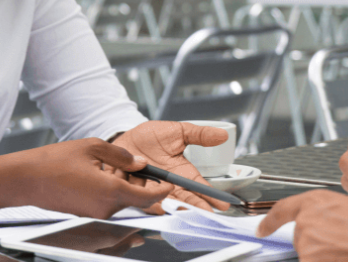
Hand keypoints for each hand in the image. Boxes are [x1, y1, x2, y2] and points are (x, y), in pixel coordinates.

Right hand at [0, 138, 171, 217]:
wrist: (25, 180)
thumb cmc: (54, 162)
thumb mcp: (93, 147)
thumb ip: (121, 155)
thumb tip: (140, 163)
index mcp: (110, 191)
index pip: (148, 199)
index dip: (163, 193)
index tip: (170, 185)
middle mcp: (105, 209)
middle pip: (136, 204)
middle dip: (145, 191)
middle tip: (146, 174)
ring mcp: (94, 216)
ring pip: (122, 207)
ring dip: (127, 193)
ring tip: (121, 174)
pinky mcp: (85, 217)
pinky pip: (107, 210)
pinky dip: (112, 198)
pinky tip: (104, 181)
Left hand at [113, 121, 230, 211]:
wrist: (124, 136)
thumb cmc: (152, 136)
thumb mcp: (178, 132)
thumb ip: (199, 135)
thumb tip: (223, 134)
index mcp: (180, 173)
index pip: (197, 186)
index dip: (209, 195)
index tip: (222, 204)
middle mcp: (166, 185)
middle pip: (183, 199)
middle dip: (195, 208)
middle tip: (206, 215)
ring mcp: (149, 189)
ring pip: (162, 201)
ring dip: (173, 207)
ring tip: (182, 210)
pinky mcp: (130, 190)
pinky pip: (139, 198)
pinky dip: (148, 203)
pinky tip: (157, 206)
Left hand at [257, 190, 347, 261]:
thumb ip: (327, 215)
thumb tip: (319, 226)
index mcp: (317, 200)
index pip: (282, 209)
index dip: (269, 222)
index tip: (262, 229)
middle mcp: (306, 218)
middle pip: (300, 238)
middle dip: (315, 244)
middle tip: (340, 245)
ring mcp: (306, 241)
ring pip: (307, 254)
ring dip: (322, 257)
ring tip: (346, 252)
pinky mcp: (307, 260)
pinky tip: (342, 259)